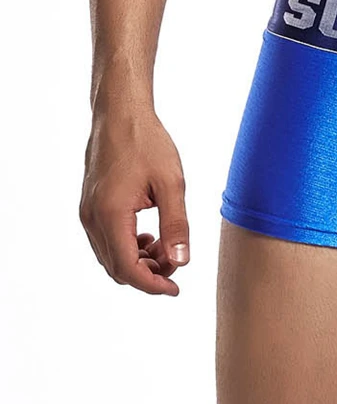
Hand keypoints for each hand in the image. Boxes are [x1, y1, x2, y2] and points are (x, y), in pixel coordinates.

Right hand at [79, 107, 189, 295]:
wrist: (120, 114)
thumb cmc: (147, 142)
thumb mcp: (172, 184)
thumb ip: (176, 225)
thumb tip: (181, 261)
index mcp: (111, 215)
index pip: (127, 268)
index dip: (152, 284)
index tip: (175, 288)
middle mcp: (92, 218)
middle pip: (116, 267)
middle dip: (148, 274)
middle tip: (177, 264)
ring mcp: (88, 212)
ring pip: (110, 256)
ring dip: (138, 261)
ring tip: (167, 248)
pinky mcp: (91, 206)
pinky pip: (107, 240)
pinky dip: (128, 247)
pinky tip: (151, 237)